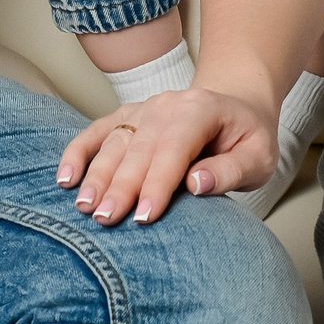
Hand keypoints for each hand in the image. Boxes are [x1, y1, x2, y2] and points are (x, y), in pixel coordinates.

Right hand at [56, 85, 277, 224]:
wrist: (236, 103)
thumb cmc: (248, 138)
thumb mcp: (258, 158)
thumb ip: (230, 171)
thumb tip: (197, 183)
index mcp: (202, 110)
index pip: (175, 148)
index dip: (159, 183)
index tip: (145, 217)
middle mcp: (168, 105)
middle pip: (139, 147)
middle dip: (121, 185)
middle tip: (106, 219)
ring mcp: (145, 107)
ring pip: (115, 141)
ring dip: (97, 174)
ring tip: (84, 206)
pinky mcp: (128, 116)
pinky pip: (98, 131)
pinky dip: (78, 152)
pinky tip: (65, 177)